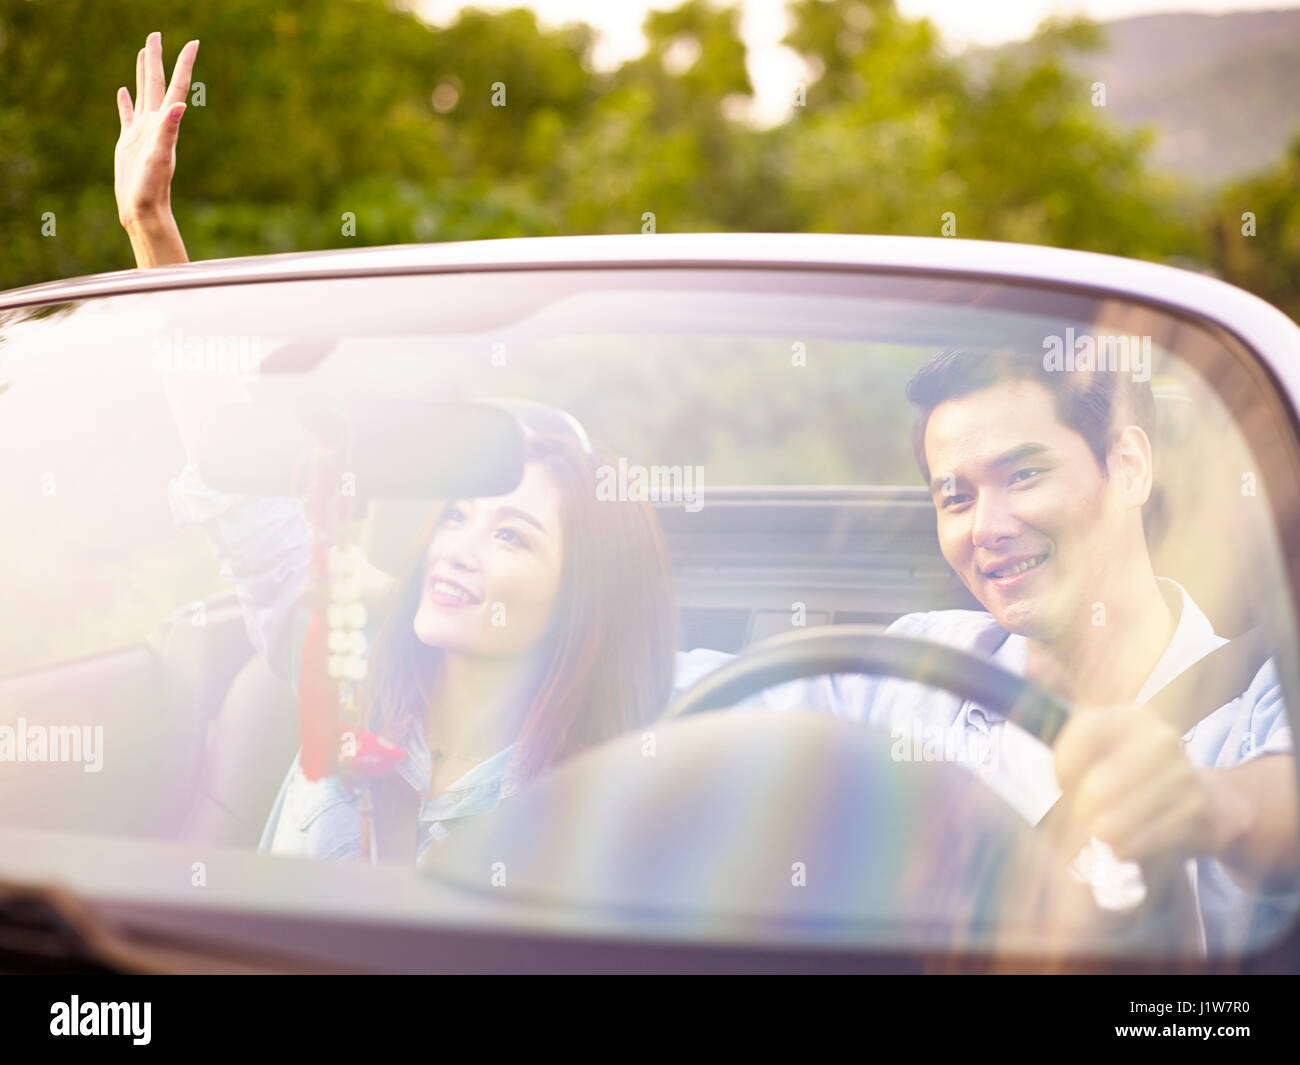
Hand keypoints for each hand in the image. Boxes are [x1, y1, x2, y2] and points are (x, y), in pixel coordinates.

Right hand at [114, 32, 198, 228]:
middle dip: (157, 58)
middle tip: (156, 34)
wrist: (143, 209)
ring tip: (143, 52)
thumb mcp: (160, 156)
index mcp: (165, 123)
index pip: (176, 87)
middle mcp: (155, 124)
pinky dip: (125, 101)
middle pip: (155, 83)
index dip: (184, 64)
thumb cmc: (152, 186)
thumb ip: (168, 130)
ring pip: (142, 94)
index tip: (194, 43)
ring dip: (142, 73)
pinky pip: (127, 115)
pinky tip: (123, 91)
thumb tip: (179, 106)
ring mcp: (142, 132)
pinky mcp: (129, 142)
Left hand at [1052, 704, 1247, 864]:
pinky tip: (1128, 840)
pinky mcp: (1193, 813)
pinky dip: (1121, 850)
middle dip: (1078, 811)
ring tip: (1104, 829)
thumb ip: (1060, 697)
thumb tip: (1031, 659)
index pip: (1082, 733)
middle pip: (1095, 789)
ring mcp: (1181, 776)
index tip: (1062, 780)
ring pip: (1112, 824)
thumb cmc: (1134, 768)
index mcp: (1130, 717)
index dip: (1062, 767)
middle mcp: (1160, 739)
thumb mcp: (1098, 733)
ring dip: (1098, 836)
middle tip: (1083, 812)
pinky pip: (1135, 845)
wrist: (1207, 801)